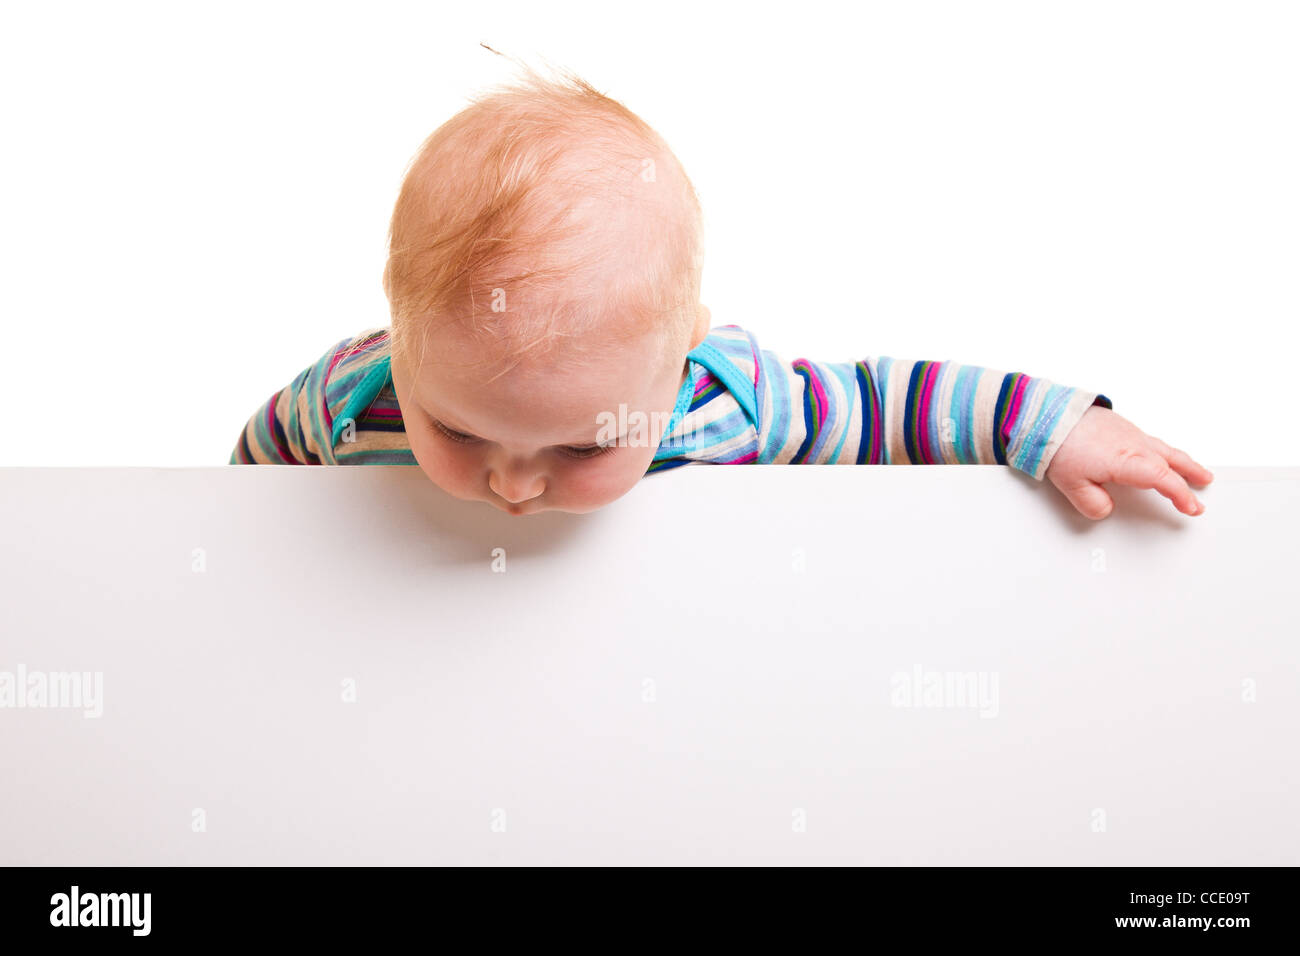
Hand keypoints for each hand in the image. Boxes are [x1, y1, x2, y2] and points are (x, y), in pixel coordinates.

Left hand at [1045, 405, 1213, 518]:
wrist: (1049, 415)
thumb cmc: (1060, 444)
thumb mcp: (1072, 485)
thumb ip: (1092, 504)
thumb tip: (1105, 509)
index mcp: (1127, 461)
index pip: (1162, 479)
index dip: (1180, 495)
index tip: (1191, 507)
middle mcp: (1134, 445)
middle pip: (1172, 463)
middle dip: (1189, 480)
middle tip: (1201, 495)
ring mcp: (1130, 433)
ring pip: (1166, 450)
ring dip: (1184, 463)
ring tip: (1198, 473)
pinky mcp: (1123, 426)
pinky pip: (1154, 441)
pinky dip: (1167, 451)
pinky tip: (1164, 455)